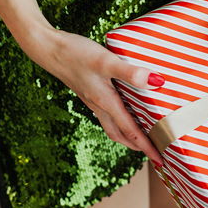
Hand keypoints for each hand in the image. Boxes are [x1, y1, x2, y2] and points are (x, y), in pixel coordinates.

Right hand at [22, 26, 163, 161]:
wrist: (48, 47)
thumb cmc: (76, 54)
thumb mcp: (106, 62)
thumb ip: (130, 72)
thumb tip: (156, 82)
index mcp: (106, 103)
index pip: (131, 131)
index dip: (147, 146)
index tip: (160, 160)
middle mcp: (99, 105)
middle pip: (120, 134)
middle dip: (138, 146)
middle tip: (154, 154)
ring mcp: (92, 99)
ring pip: (112, 125)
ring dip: (127, 135)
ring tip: (142, 138)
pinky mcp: (88, 91)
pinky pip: (106, 113)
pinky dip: (119, 119)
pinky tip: (124, 110)